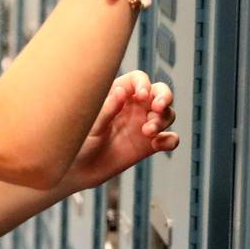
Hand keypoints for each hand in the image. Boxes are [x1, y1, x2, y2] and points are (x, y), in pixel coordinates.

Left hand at [64, 71, 177, 191]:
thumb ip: (107, 109)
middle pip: (160, 92)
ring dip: (162, 120)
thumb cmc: (79, 140)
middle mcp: (134, 106)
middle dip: (164, 97)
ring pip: (167, 114)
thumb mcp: (90, 124)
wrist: (80, 169)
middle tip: (157, 108)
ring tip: (147, 132)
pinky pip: (170, 139)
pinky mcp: (150, 144)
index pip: (138, 79)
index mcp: (118, 94)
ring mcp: (144, 124)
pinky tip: (156, 145)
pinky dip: (169, 140)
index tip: (141, 95)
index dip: (143, 83)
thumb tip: (122, 92)